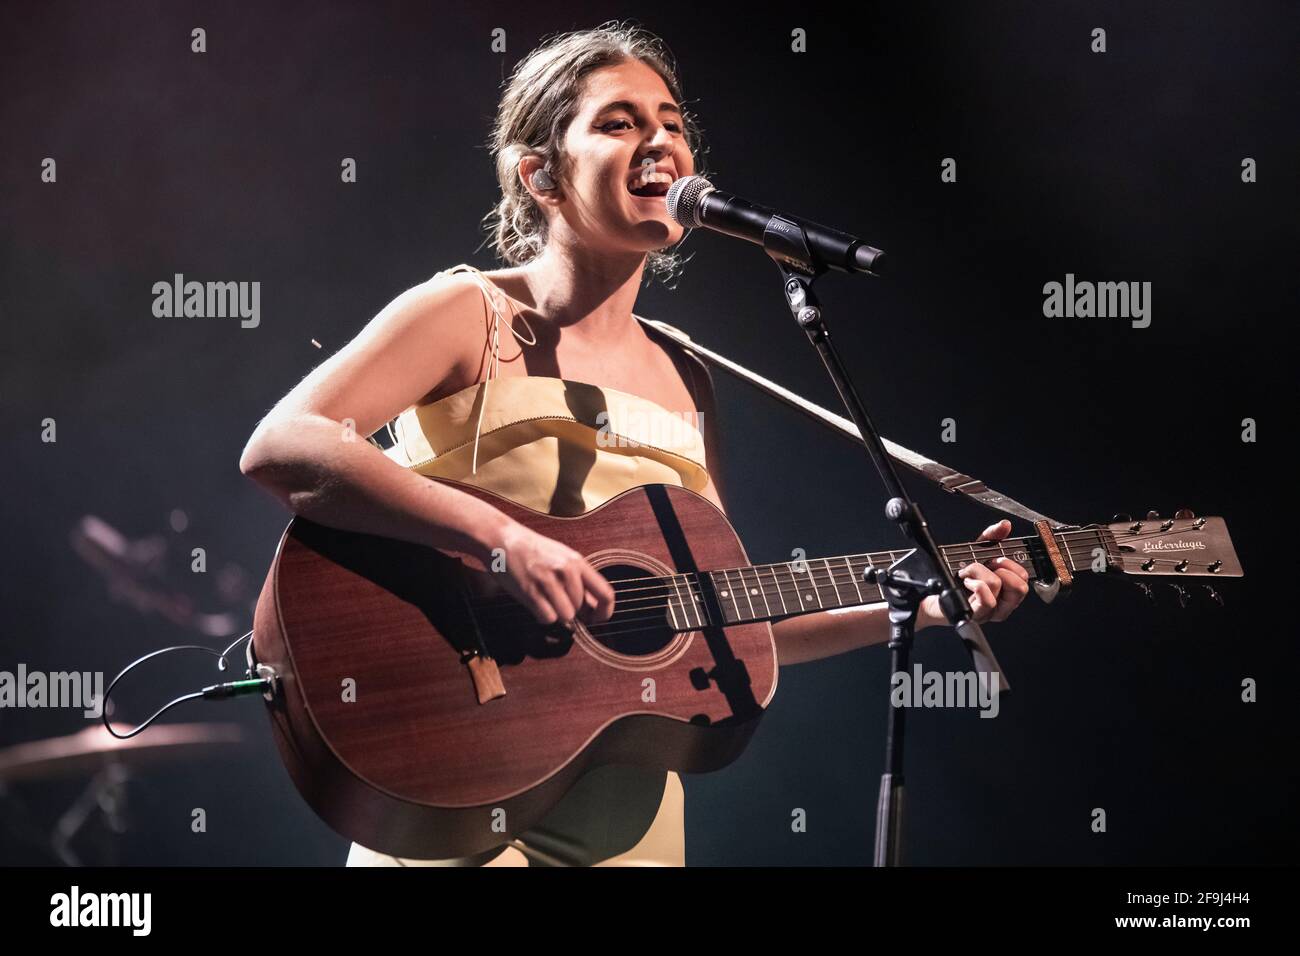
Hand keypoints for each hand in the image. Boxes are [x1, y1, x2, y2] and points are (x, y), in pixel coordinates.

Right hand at [492, 521, 615, 626]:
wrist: (502, 539)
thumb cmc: (532, 550)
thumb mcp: (562, 557)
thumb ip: (579, 579)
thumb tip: (593, 607)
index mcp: (577, 562)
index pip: (606, 593)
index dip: (604, 612)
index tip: (596, 619)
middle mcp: (566, 571)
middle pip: (580, 609)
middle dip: (569, 609)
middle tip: (554, 598)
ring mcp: (549, 581)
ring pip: (566, 616)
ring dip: (555, 613)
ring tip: (544, 598)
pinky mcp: (531, 591)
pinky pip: (547, 618)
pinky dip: (541, 615)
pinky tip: (534, 602)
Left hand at [919, 519, 1030, 627]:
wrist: (934, 593)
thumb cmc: (958, 576)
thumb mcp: (976, 553)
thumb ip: (992, 537)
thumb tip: (1005, 525)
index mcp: (1008, 591)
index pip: (1024, 578)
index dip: (1011, 564)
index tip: (996, 558)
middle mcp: (1003, 605)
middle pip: (1019, 586)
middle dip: (1000, 568)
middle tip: (985, 566)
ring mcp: (991, 612)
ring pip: (996, 584)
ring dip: (978, 571)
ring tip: (967, 573)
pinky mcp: (976, 615)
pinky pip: (986, 599)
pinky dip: (975, 584)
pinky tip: (966, 581)